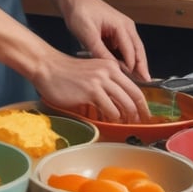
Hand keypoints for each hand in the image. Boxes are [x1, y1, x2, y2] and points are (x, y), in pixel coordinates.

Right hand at [34, 50, 149, 123]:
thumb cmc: (67, 73)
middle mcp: (109, 71)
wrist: (48, 68)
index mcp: (111, 66)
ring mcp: (101, 80)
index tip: (145, 115)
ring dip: (125, 118)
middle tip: (138, 124)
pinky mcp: (91, 91)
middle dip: (139, 113)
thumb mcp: (92, 72)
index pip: (135, 87)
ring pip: (125, 104)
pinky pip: (110, 110)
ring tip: (122, 125)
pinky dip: (112, 118)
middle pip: (135, 95)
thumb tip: (120, 102)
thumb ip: (107, 83)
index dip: (142, 104)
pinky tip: (107, 121)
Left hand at [61, 0, 150, 82]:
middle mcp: (126, 27)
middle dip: (141, 67)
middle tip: (145, 83)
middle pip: (138, 51)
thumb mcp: (88, 34)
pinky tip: (124, 69)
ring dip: (135, 63)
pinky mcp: (116, 31)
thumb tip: (112, 68)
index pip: (131, 52)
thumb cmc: (80, 11)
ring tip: (137, 79)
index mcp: (121, 26)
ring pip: (133, 50)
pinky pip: (124, 47)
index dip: (132, 69)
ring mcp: (122, 29)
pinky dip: (126, 58)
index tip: (131, 82)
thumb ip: (100, 51)